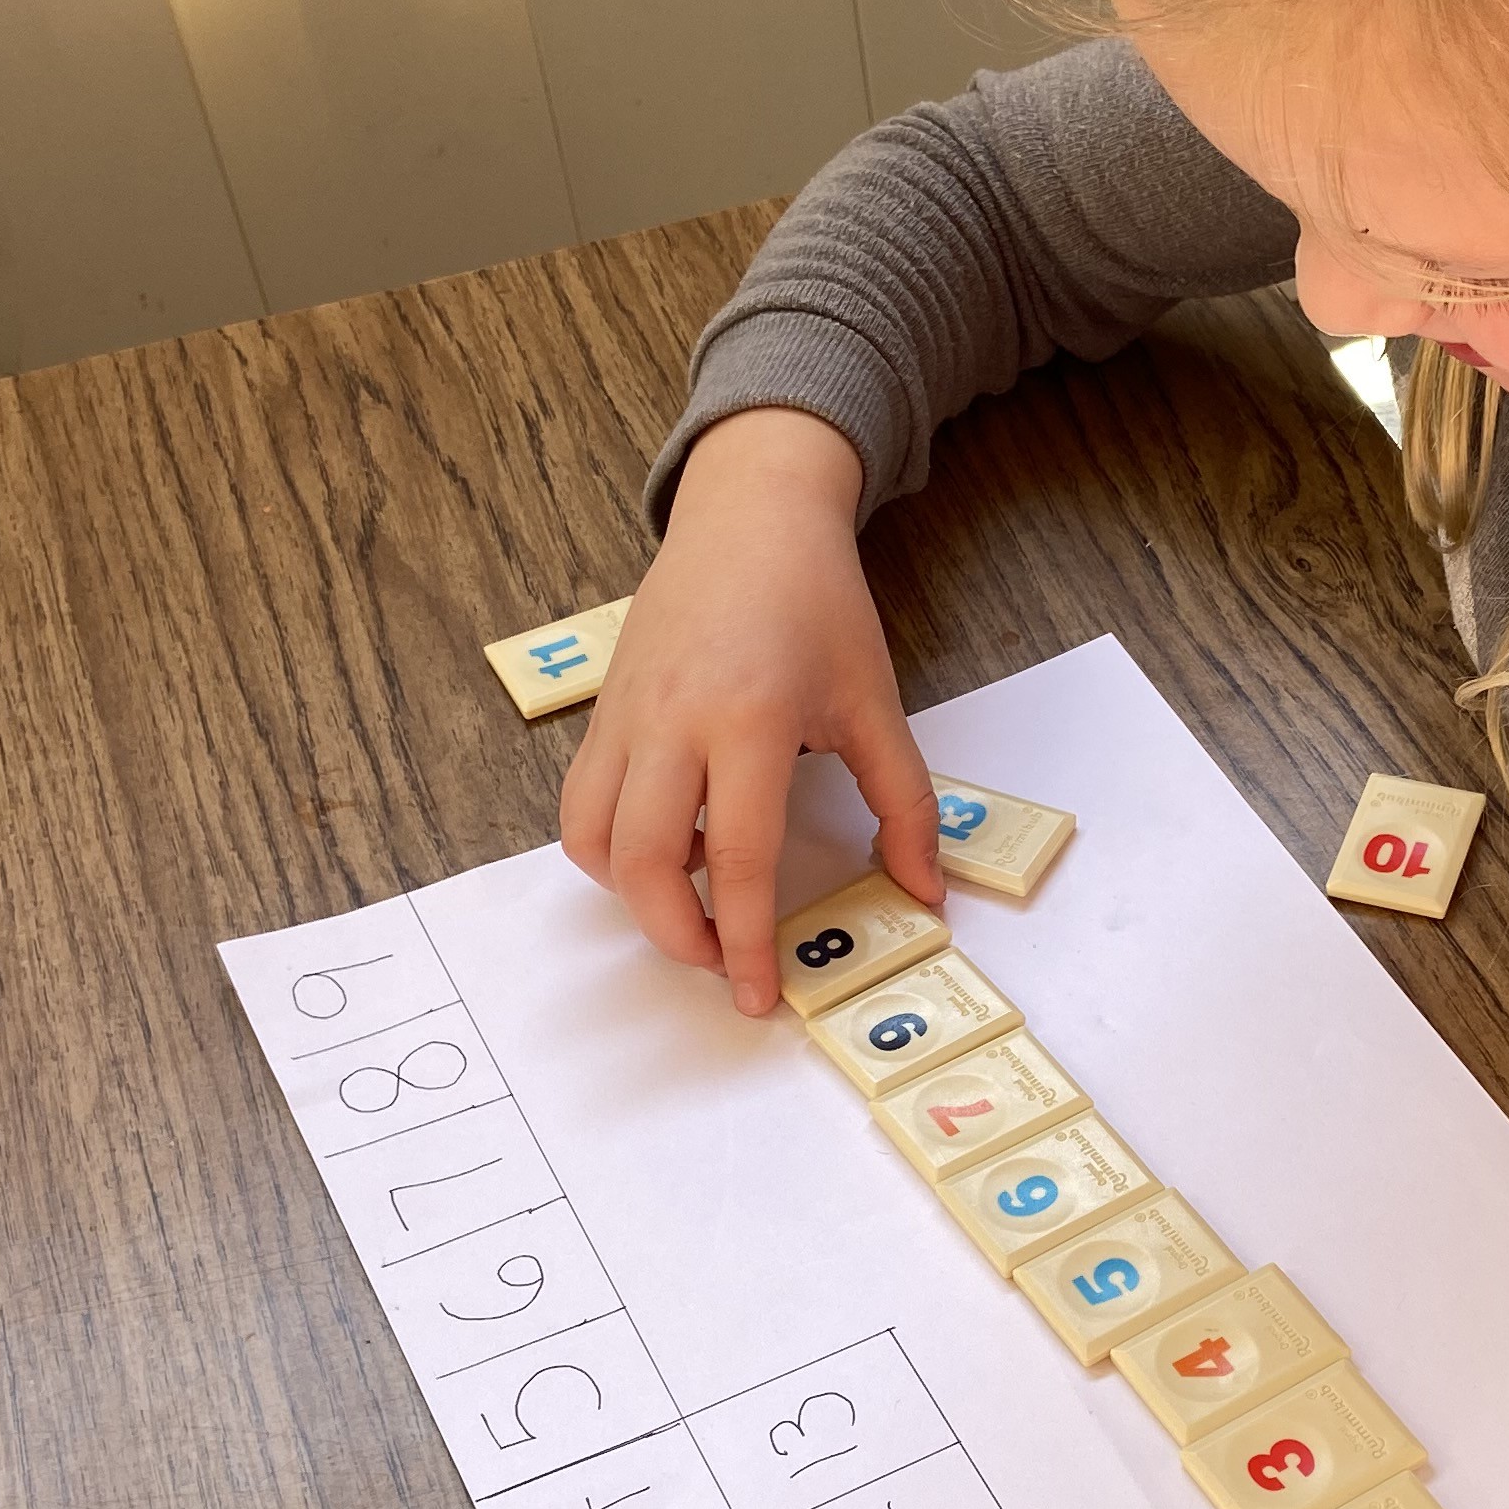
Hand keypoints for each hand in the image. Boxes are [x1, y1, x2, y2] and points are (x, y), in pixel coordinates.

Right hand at [558, 410, 943, 1011]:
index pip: (736, 859)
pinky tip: (671, 844)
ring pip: (593, 839)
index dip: (746, 942)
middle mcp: (674, 722)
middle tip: (723, 962)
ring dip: (634, 896)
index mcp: (751, 720)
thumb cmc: (817, 602)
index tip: (761, 992)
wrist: (751, 516)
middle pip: (643, 864)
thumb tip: (925, 890)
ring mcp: (627, 716)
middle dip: (678, 936)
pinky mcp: (602, 711)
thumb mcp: (875, 702)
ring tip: (694, 903)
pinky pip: (584, 803)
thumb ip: (903, 803)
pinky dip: (612, 848)